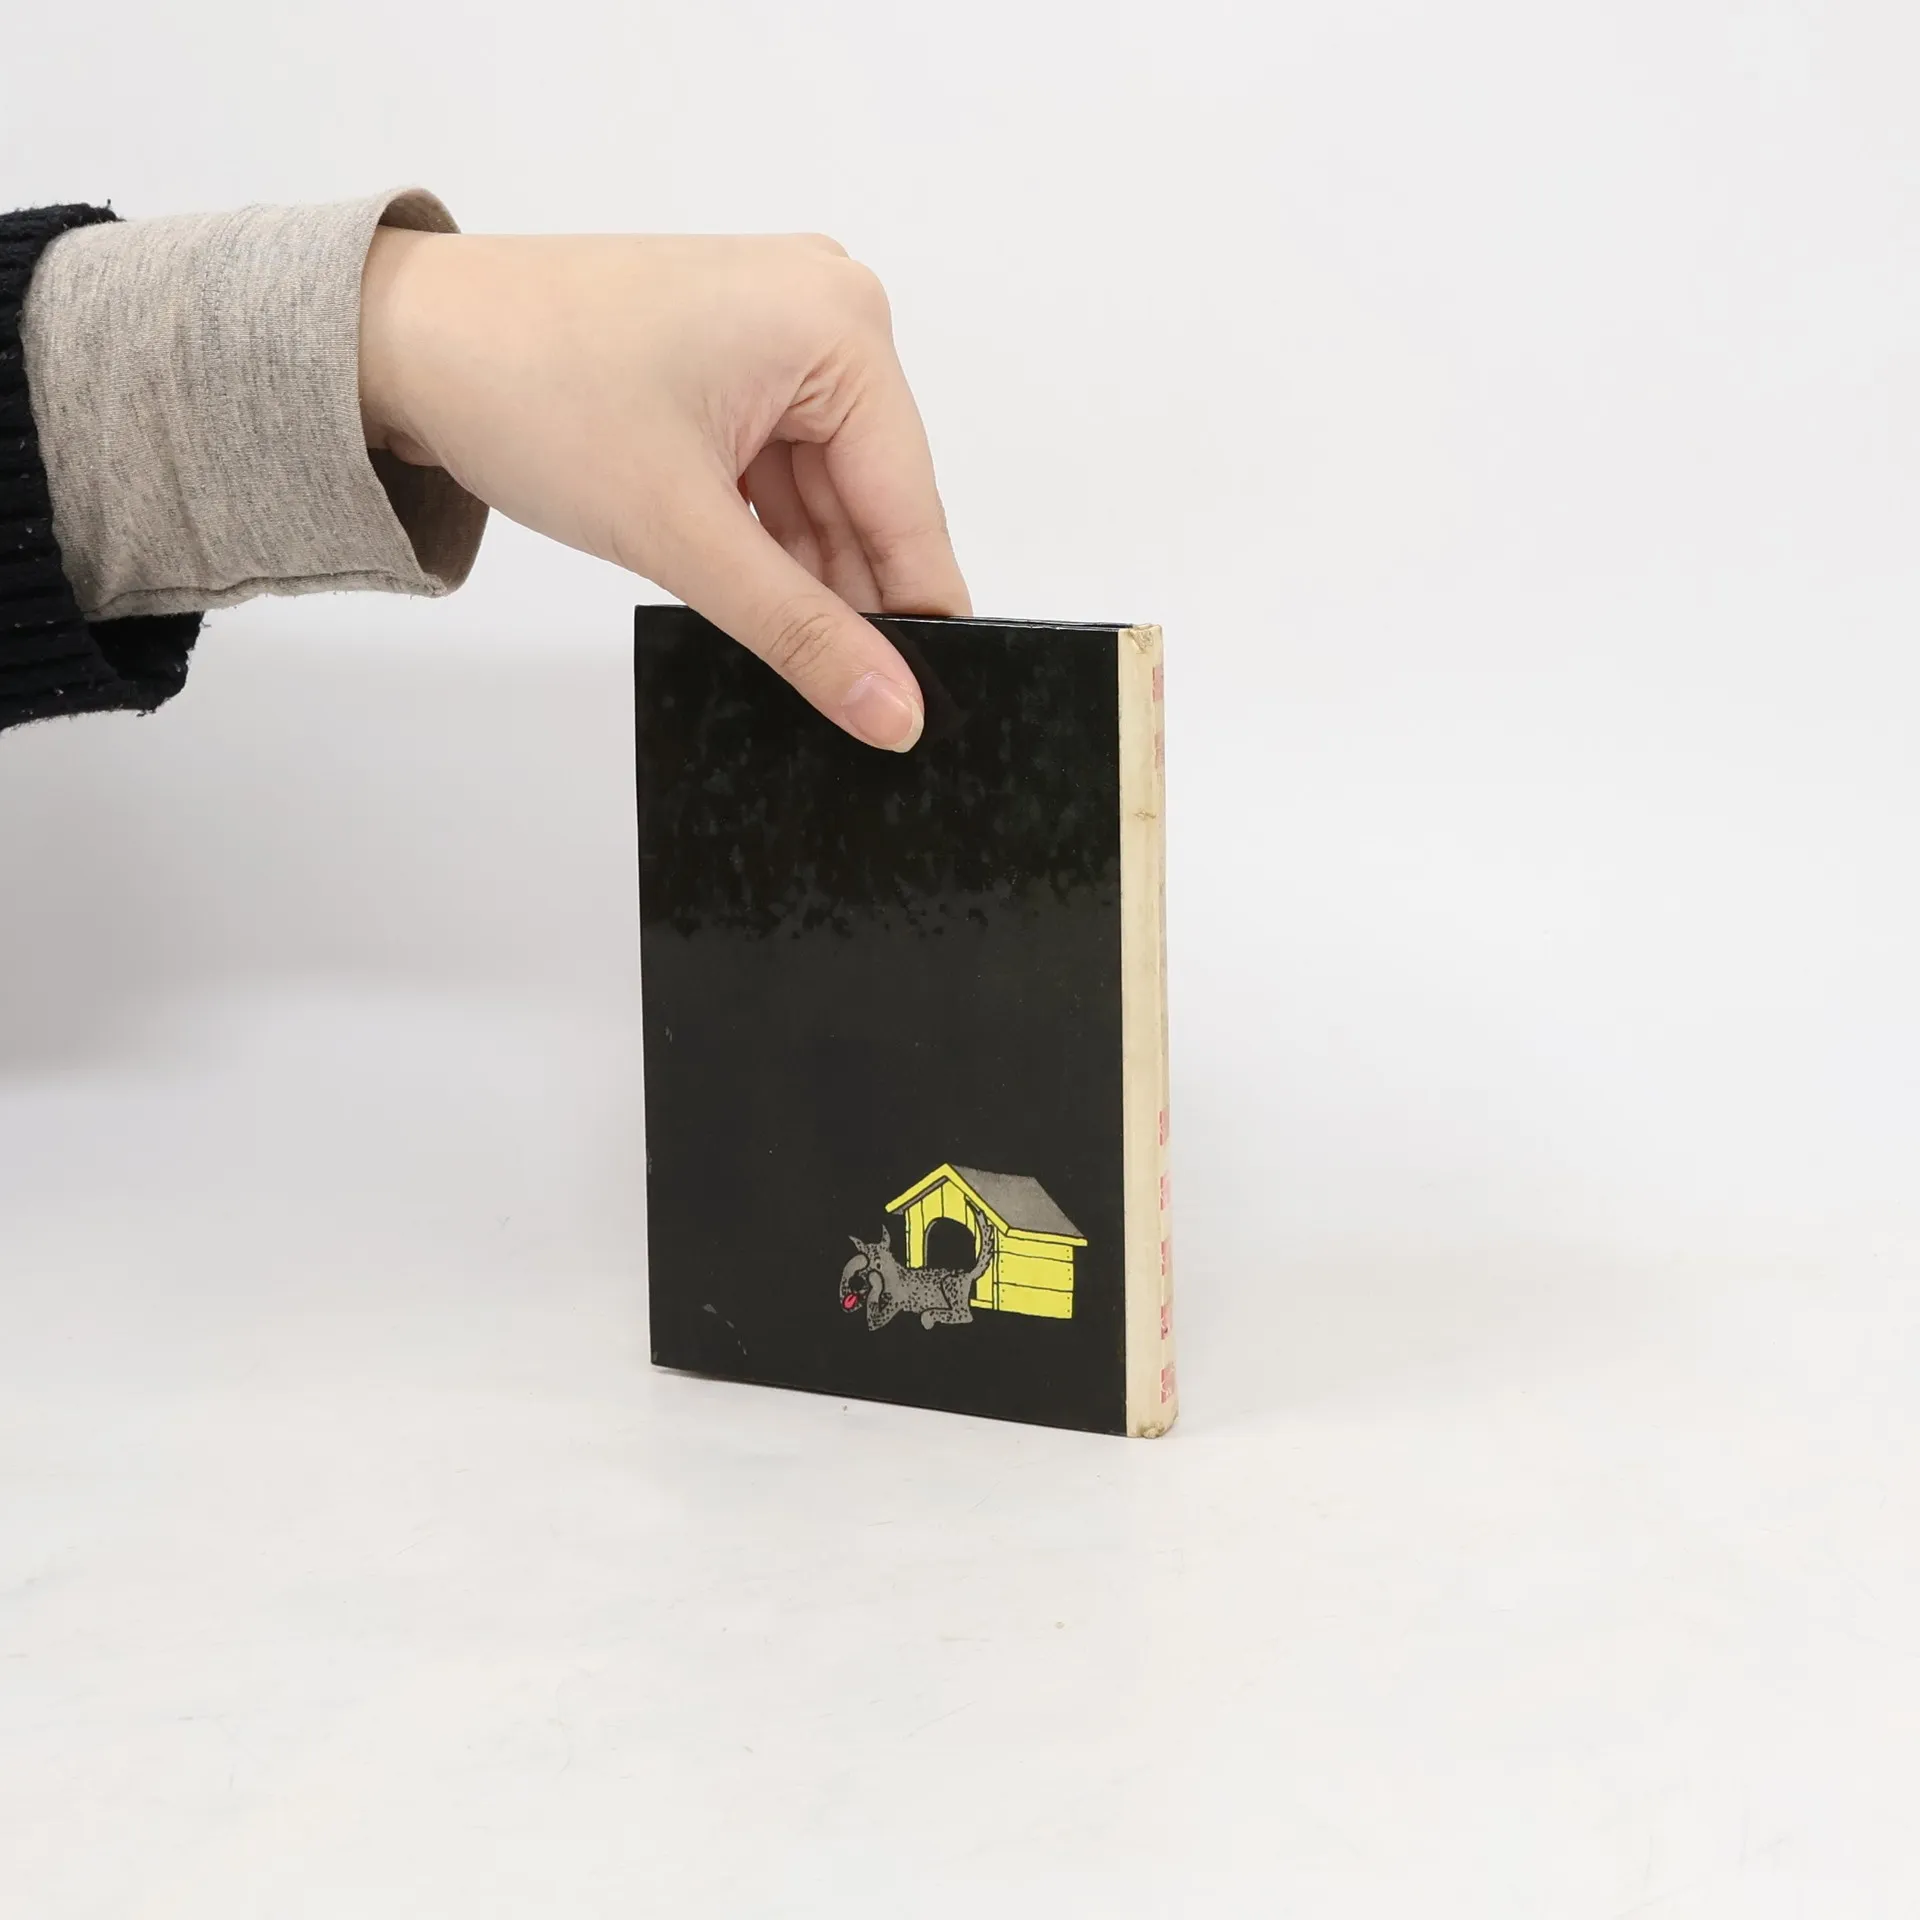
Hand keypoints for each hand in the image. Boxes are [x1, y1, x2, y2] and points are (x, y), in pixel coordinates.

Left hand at [357, 229, 970, 749]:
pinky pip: (782, 471)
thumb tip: (893, 713)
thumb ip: (802, 634)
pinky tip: (748, 595)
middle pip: (872, 502)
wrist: (400, 339)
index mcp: (840, 326)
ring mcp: (780, 332)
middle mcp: (827, 312)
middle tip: (844, 709)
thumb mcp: (683, 533)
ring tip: (779, 653)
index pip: (910, 507)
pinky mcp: (736, 360)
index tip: (919, 715)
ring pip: (825, 496)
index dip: (918, 621)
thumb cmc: (526, 390)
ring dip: (800, 574)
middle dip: (849, 599)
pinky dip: (765, 537)